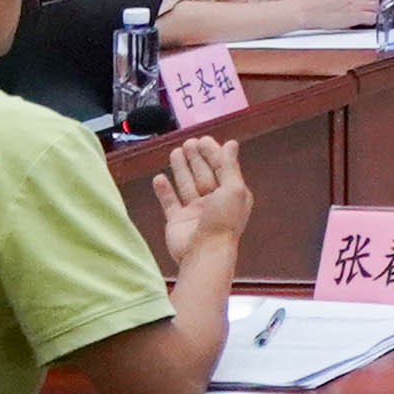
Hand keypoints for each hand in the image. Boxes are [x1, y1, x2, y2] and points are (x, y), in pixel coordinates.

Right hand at [155, 132, 247, 264]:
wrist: (204, 253)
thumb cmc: (223, 222)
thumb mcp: (233, 189)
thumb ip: (230, 166)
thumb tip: (232, 144)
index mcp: (231, 195)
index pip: (221, 169)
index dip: (213, 153)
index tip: (203, 140)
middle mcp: (213, 203)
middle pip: (203, 175)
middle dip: (196, 158)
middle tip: (188, 143)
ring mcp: (194, 212)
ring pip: (186, 185)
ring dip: (181, 169)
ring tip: (174, 152)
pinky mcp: (177, 221)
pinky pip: (169, 202)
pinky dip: (164, 190)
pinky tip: (159, 178)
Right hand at [303, 0, 382, 31]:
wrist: (309, 11)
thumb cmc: (322, 2)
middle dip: (381, 2)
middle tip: (377, 8)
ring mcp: (359, 3)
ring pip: (380, 7)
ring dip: (378, 12)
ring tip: (371, 15)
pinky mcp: (357, 16)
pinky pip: (374, 18)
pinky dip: (374, 21)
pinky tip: (367, 21)